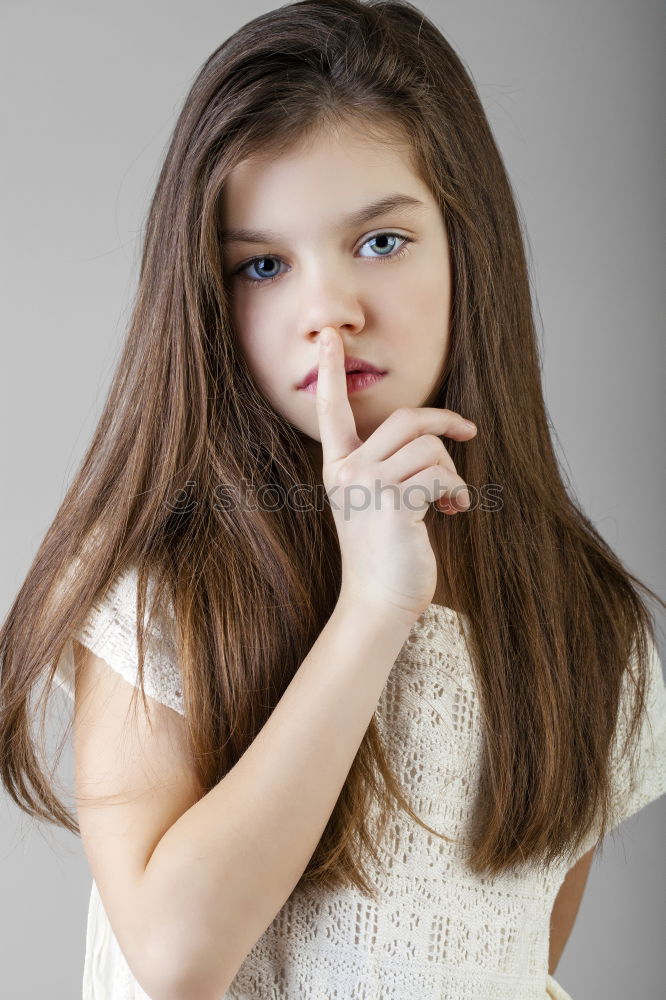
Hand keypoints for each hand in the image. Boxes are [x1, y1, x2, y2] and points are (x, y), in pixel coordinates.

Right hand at [315, 326, 476, 621]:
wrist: (378, 602)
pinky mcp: (392, 503)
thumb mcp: (376, 502)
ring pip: (429, 448)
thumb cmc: (384, 554)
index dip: (332, 372)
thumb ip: (388, 466)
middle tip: (468, 431)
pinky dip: (457, 491)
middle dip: (445, 422)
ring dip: (452, 472)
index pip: (330, 411)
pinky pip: (440, 475)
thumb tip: (435, 439)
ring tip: (452, 500)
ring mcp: (367, 485)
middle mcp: (347, 471)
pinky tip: (453, 511)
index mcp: (338, 467)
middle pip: (406, 419)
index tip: (330, 336)